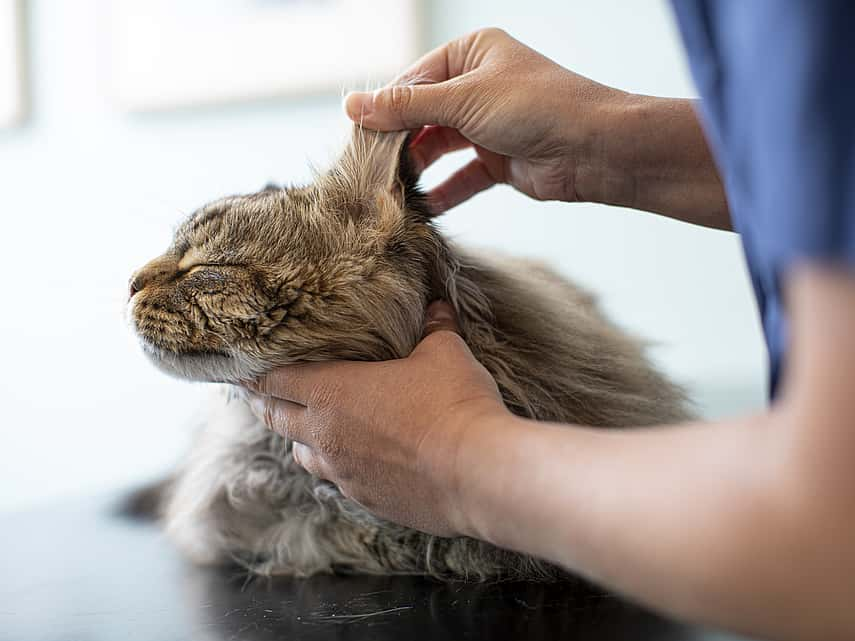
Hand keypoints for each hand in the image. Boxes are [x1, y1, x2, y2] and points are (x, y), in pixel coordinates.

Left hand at [244, 301, 509, 536]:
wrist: (476, 473)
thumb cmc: (454, 405)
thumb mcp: (445, 354)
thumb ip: (435, 329)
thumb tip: (438, 307)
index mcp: (332, 392)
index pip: (274, 379)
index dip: (254, 372)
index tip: (243, 367)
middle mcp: (326, 434)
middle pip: (276, 418)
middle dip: (266, 403)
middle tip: (259, 394)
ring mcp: (342, 473)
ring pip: (302, 454)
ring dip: (298, 438)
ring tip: (304, 427)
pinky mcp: (364, 499)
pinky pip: (335, 480)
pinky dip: (333, 467)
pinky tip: (349, 461)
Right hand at [344, 28, 623, 211]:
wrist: (596, 149)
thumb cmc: (537, 107)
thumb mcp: (464, 100)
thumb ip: (407, 107)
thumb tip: (352, 105)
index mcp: (470, 54)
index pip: (412, 82)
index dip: (383, 111)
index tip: (355, 141)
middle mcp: (478, 86)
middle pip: (422, 116)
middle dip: (397, 145)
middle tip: (369, 173)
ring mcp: (488, 125)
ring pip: (439, 148)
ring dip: (417, 171)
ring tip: (390, 195)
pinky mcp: (499, 161)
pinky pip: (461, 178)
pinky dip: (443, 193)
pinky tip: (423, 210)